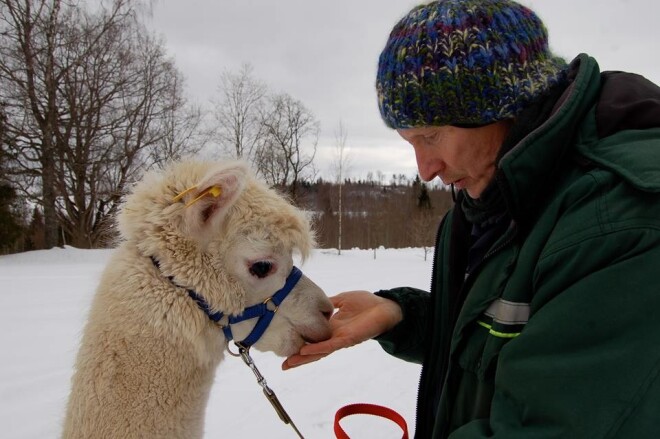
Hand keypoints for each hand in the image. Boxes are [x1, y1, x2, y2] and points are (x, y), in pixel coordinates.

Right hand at [282, 290, 402, 369]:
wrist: (385, 307)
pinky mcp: (348, 339)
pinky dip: (318, 348)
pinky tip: (306, 350)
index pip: (313, 338)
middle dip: (299, 358)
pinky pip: (330, 345)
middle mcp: (334, 336)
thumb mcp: (342, 299)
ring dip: (305, 357)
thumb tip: (314, 302)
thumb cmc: (367, 303)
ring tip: (290, 362)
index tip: (285, 347)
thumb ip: (328, 303)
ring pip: (320, 351)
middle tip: (283, 366)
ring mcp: (340, 339)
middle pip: (314, 350)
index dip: (300, 343)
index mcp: (332, 327)